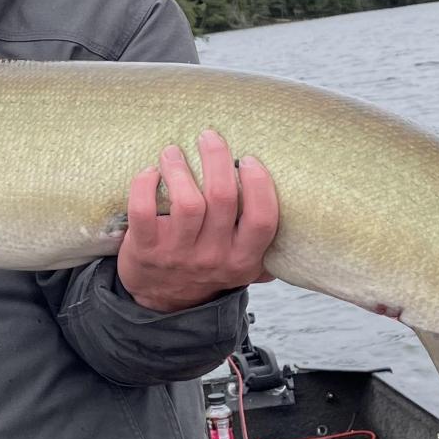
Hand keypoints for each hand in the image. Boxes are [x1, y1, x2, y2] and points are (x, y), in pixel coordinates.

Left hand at [116, 130, 277, 312]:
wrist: (161, 302)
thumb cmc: (206, 270)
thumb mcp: (241, 267)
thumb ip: (264, 246)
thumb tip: (295, 210)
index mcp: (243, 259)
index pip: (262, 220)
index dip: (259, 185)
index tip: (248, 159)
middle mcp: (214, 257)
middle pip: (223, 199)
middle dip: (217, 159)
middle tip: (209, 136)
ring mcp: (178, 255)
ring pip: (187, 202)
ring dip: (179, 168)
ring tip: (173, 152)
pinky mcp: (145, 250)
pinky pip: (143, 211)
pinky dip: (144, 185)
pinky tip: (150, 172)